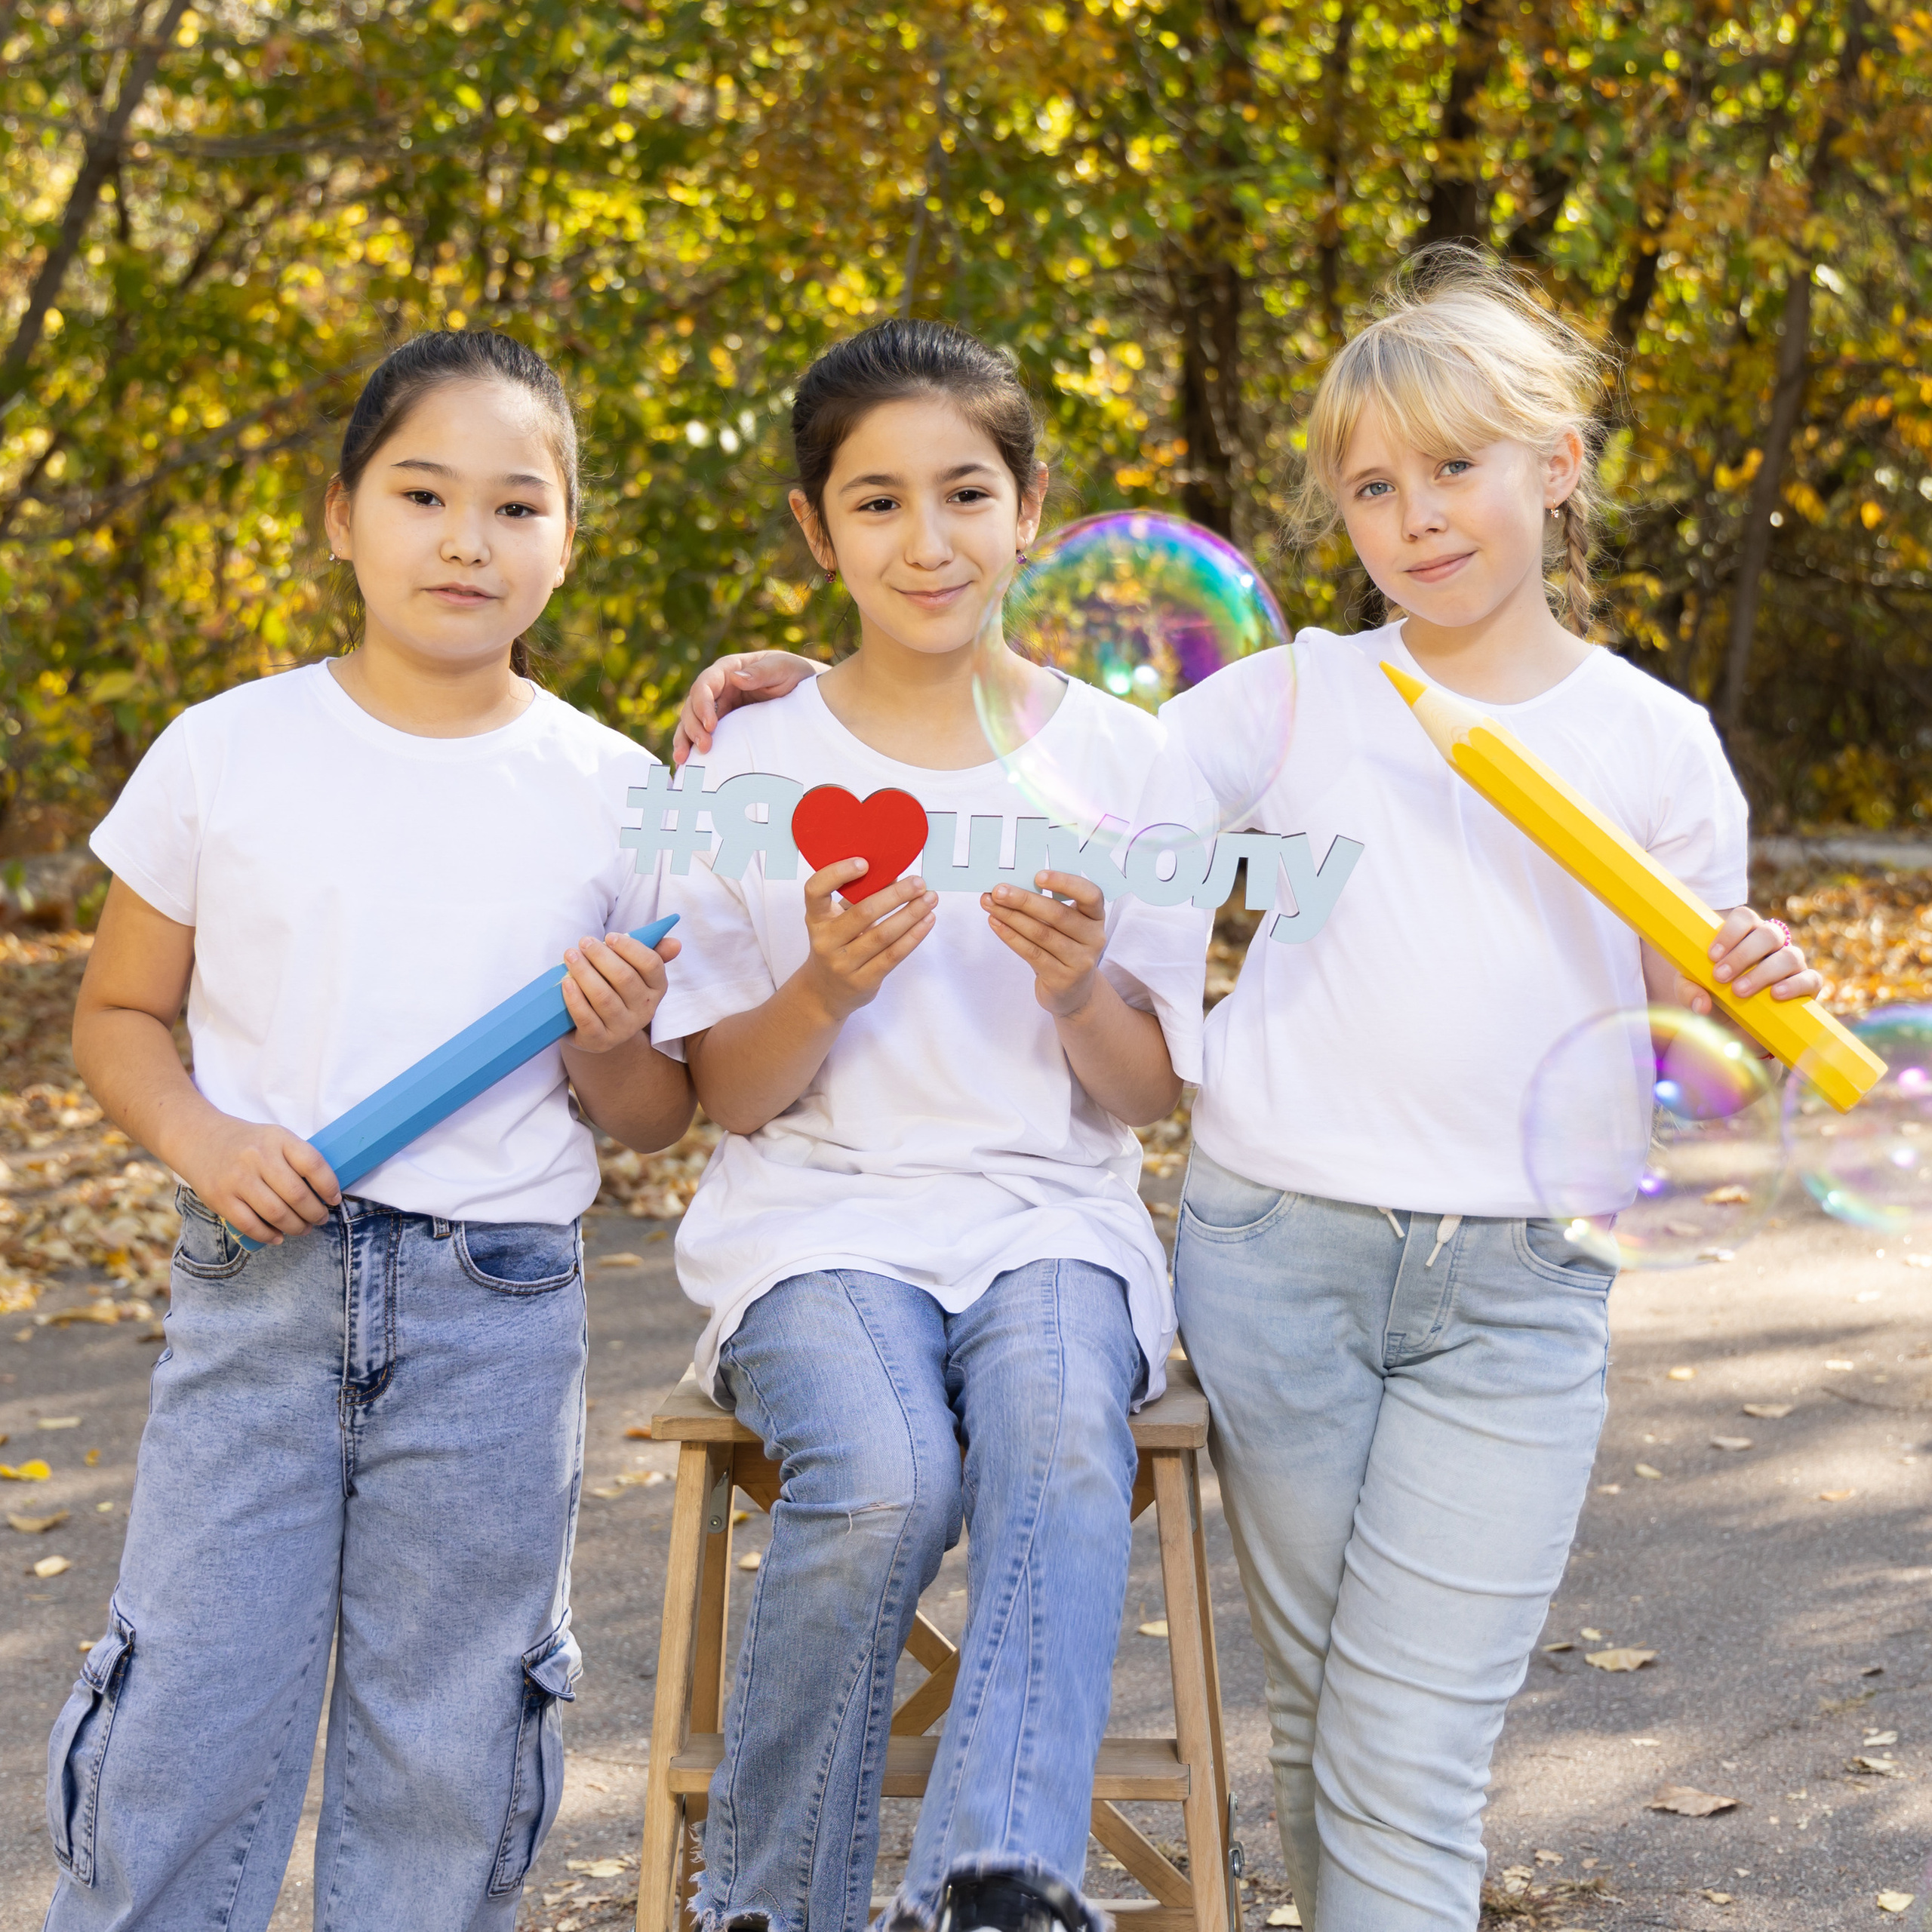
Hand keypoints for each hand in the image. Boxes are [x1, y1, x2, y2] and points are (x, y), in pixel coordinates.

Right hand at [179, 1115, 340, 1245]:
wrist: (199, 1139)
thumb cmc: (248, 1143)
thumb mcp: (275, 1138)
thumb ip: (297, 1158)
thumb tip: (324, 1192)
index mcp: (278, 1139)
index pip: (313, 1165)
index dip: (329, 1186)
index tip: (334, 1199)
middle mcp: (258, 1157)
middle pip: (297, 1195)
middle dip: (315, 1213)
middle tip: (320, 1218)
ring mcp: (237, 1179)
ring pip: (276, 1213)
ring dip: (296, 1227)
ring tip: (303, 1228)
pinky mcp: (220, 1198)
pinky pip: (250, 1225)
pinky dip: (268, 1235)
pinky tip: (278, 1236)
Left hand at [560, 932, 681, 1052]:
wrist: (598, 1029)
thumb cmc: (615, 989)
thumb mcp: (634, 972)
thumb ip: (653, 954)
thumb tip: (675, 943)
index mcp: (657, 989)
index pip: (651, 965)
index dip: (630, 948)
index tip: (610, 936)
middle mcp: (645, 1011)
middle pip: (624, 978)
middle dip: (601, 956)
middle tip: (583, 943)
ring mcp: (623, 1028)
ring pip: (603, 997)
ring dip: (584, 972)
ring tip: (570, 956)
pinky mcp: (600, 1041)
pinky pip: (587, 1019)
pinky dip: (575, 999)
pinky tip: (566, 982)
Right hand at [673, 651, 822, 763]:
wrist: (807, 692)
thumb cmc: (794, 674)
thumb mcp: (782, 668)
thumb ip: (761, 672)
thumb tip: (735, 678)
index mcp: (728, 670)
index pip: (706, 685)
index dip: (703, 704)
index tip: (711, 725)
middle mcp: (718, 688)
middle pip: (693, 705)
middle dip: (693, 727)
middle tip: (704, 748)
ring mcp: (719, 707)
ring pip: (691, 721)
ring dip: (685, 739)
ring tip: (683, 759)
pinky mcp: (723, 724)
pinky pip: (701, 734)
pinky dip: (692, 746)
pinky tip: (686, 762)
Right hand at [797, 859, 936, 1021]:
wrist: (824, 992)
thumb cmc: (837, 945)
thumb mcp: (838, 920)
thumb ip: (859, 897)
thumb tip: (896, 876)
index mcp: (816, 918)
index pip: (815, 890)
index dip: (837, 873)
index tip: (865, 863)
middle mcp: (825, 941)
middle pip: (863, 912)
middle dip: (896, 894)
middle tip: (919, 882)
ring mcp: (842, 964)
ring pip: (883, 934)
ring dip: (911, 914)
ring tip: (930, 899)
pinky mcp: (862, 981)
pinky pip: (893, 955)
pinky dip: (913, 936)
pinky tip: (927, 921)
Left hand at [982, 871, 1106, 1018]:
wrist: (1072, 991)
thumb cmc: (1064, 947)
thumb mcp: (1066, 925)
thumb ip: (1047, 906)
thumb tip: (1010, 886)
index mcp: (1096, 916)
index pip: (1090, 895)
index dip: (1065, 883)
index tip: (1038, 875)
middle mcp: (1094, 938)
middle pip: (1058, 914)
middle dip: (1024, 900)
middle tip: (998, 890)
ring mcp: (1080, 960)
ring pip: (1041, 933)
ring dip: (1011, 917)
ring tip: (989, 904)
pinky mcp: (1063, 978)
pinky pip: (1031, 953)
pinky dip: (1010, 936)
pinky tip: (995, 923)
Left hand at [1678, 906, 1820, 1014]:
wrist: (1735, 1028)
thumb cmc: (1714, 997)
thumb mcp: (1691, 992)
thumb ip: (1688, 991)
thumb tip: (1701, 1004)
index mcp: (1745, 935)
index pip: (1744, 917)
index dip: (1730, 932)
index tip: (1711, 955)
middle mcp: (1772, 944)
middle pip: (1768, 934)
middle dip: (1742, 955)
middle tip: (1720, 977)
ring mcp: (1792, 963)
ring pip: (1789, 956)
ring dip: (1763, 973)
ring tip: (1739, 991)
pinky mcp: (1807, 985)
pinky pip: (1811, 979)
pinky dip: (1794, 985)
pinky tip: (1776, 994)